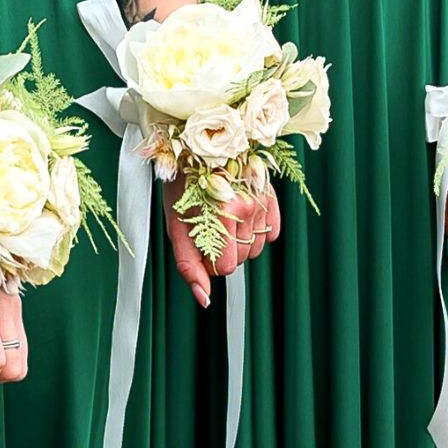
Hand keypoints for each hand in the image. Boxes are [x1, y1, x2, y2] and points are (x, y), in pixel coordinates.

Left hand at [164, 178, 278, 308]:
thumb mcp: (175, 228)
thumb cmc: (181, 188)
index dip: (209, 261)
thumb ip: (189, 266)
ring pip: (256, 249)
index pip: (226, 267)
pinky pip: (271, 233)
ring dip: (239, 243)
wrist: (195, 148)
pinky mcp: (271, 196)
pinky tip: (242, 217)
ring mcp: (262, 201)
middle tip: (208, 227)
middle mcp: (247, 207)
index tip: (200, 242)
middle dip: (223, 252)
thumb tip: (204, 299)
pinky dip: (257, 232)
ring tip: (224, 219)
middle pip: (241, 259)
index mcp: (221, 216)